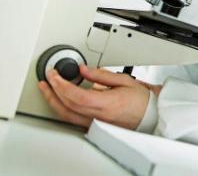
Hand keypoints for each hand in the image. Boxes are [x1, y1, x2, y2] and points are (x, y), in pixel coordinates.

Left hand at [38, 65, 153, 129]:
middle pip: (67, 106)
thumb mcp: (124, 80)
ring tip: (47, 88)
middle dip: (53, 90)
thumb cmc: (141, 100)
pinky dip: (62, 108)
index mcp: (107, 104)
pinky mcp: (93, 126)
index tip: (54, 75)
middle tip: (48, 77)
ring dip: (53, 101)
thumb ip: (101, 75)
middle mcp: (98, 116)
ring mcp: (94, 123)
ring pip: (66, 115)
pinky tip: (59, 99)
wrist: (150, 115)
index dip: (61, 85)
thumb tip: (83, 70)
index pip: (76, 96)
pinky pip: (72, 119)